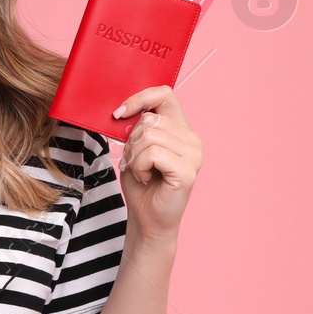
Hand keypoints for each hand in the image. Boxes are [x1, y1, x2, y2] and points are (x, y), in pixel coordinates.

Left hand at [111, 85, 201, 242]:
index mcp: (181, 129)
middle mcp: (192, 139)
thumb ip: (137, 128)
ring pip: (149, 136)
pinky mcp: (188, 170)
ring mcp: (194, 154)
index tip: (119, 113)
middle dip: (132, 142)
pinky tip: (147, 178)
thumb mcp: (134, 149)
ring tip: (143, 172)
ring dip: (134, 157)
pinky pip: (152, 153)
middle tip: (136, 162)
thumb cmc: (142, 184)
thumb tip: (124, 112)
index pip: (165, 94)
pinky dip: (139, 167)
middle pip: (150, 119)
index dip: (140, 98)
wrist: (147, 219)